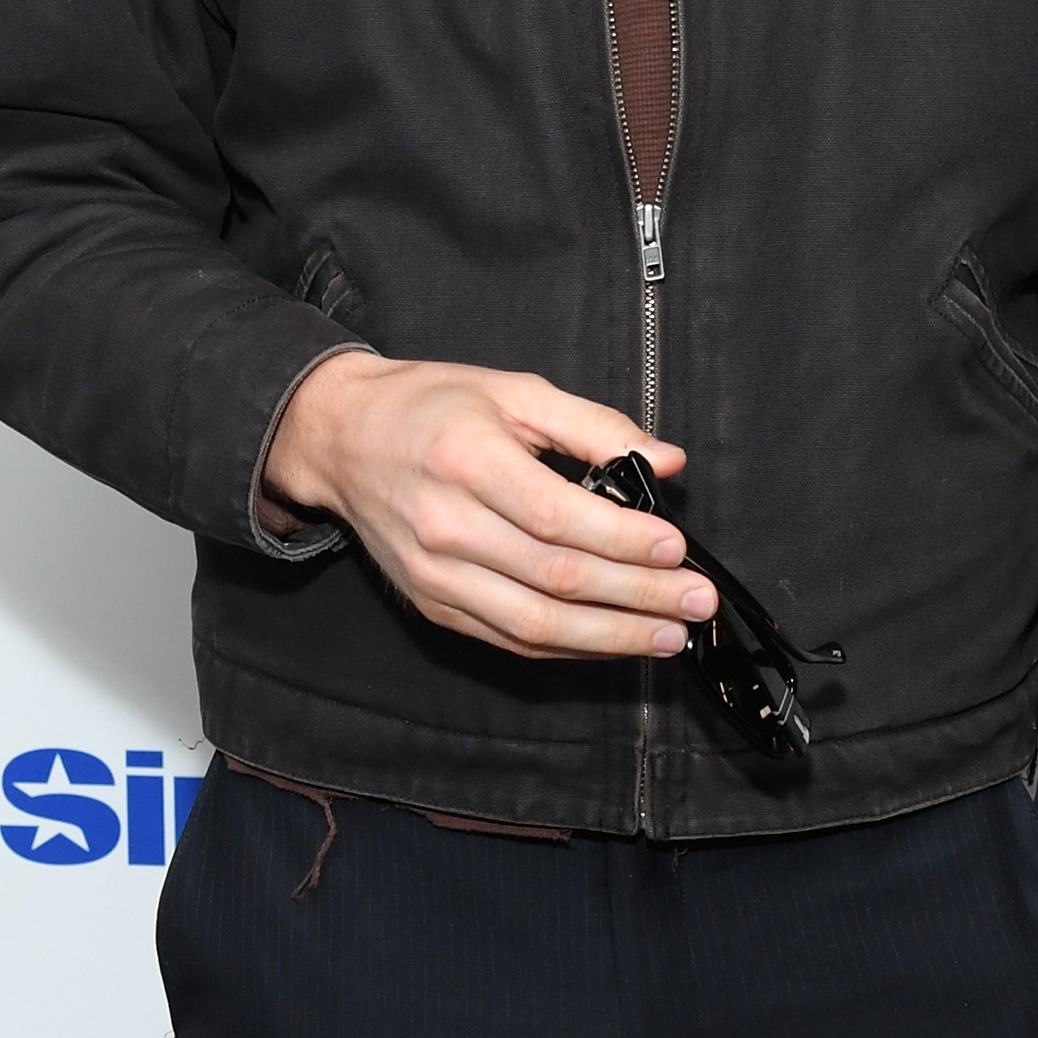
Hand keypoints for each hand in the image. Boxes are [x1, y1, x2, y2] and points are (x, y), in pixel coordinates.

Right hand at [264, 353, 716, 661]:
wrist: (341, 438)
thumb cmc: (429, 407)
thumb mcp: (514, 391)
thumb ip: (594, 425)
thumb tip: (665, 459)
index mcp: (467, 460)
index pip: (558, 518)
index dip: (623, 541)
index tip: (676, 549)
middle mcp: (446, 525)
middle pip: (556, 578)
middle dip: (638, 596)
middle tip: (696, 601)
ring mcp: (435, 575)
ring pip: (536, 623)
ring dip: (613, 636)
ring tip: (669, 634)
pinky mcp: (433, 604)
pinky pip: (511, 638)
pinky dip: (570, 646)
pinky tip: (614, 640)